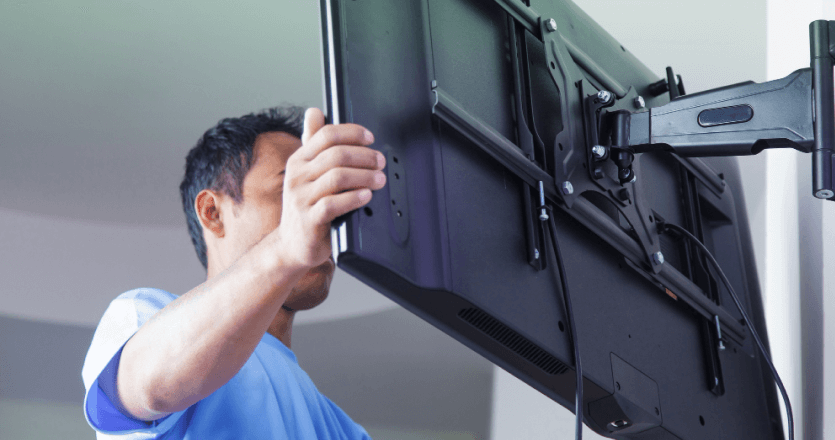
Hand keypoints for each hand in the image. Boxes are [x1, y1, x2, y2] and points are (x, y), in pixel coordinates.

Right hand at [275, 108, 385, 268]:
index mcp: (299, 160)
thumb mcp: (306, 172)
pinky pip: (334, 204)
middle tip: (380, 161)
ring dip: (364, 176)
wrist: (292, 244)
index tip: (371, 138)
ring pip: (337, 177)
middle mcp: (297, 176)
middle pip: (336, 154)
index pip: (326, 135)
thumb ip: (313, 144)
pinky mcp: (309, 220)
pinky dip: (354, 198)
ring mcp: (301, 198)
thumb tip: (314, 111)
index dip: (352, 133)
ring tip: (379, 180)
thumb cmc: (306, 206)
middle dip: (364, 156)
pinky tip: (367, 196)